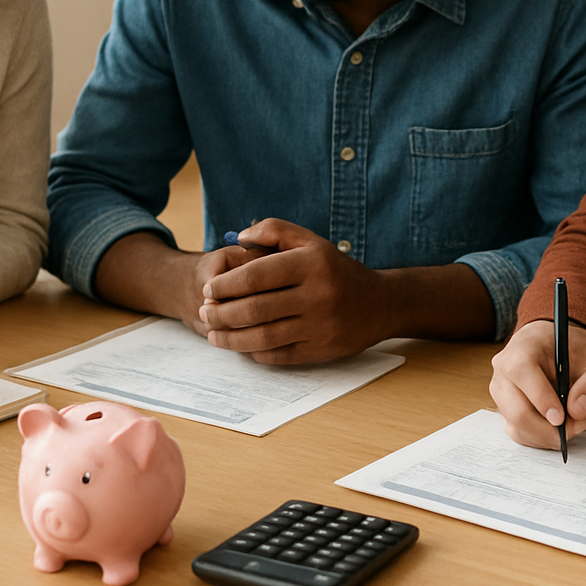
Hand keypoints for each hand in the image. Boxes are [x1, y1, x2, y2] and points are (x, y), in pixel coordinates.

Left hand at [196, 219, 391, 363]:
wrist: (381, 303)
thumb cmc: (335, 270)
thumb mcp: (311, 240)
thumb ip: (275, 230)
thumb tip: (239, 238)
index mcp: (311, 263)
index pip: (255, 276)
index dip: (224, 285)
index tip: (208, 289)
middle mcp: (317, 295)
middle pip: (254, 309)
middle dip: (220, 313)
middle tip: (205, 312)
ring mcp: (320, 325)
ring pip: (262, 337)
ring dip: (230, 338)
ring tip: (214, 333)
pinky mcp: (322, 350)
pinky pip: (278, 355)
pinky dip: (254, 351)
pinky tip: (241, 344)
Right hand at [490, 318, 585, 449]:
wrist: (562, 346)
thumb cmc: (577, 350)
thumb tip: (577, 411)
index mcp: (523, 347)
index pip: (521, 372)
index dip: (541, 398)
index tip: (562, 418)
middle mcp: (504, 369)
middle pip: (517, 410)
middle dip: (549, 429)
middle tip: (577, 425)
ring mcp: (501, 390)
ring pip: (517, 426)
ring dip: (547, 435)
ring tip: (573, 424)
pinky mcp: (505, 408)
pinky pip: (518, 432)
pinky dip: (540, 438)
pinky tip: (559, 428)